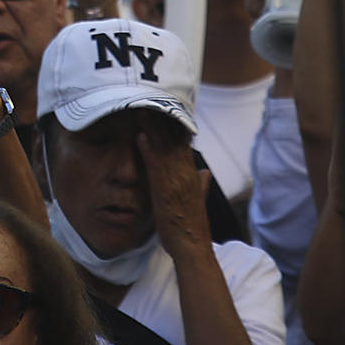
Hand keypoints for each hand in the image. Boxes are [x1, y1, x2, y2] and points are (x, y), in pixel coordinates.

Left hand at [136, 116, 211, 255]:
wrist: (191, 246)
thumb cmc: (191, 226)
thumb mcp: (198, 201)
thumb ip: (201, 184)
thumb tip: (205, 172)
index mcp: (192, 175)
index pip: (184, 143)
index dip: (175, 124)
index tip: (165, 107)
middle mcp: (186, 173)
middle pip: (173, 139)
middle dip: (161, 119)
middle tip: (149, 98)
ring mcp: (175, 180)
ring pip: (163, 147)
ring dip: (152, 128)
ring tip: (139, 109)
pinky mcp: (164, 189)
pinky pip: (155, 164)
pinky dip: (147, 149)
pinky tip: (139, 136)